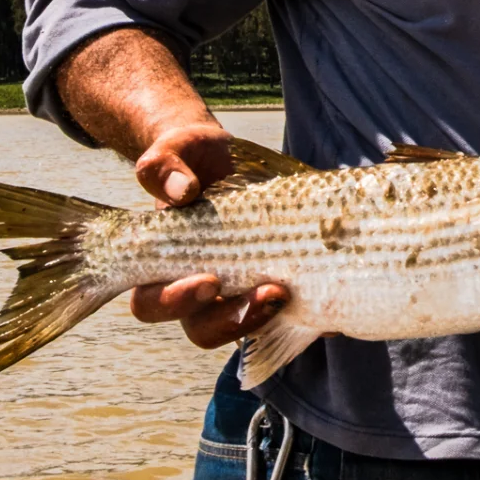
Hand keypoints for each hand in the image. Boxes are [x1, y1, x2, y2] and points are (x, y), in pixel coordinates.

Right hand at [127, 120, 289, 348]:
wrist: (223, 157)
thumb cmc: (190, 157)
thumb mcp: (174, 149)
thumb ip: (164, 166)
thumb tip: (182, 191)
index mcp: (157, 266)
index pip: (151, 303)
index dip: (176, 301)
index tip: (210, 280)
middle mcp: (193, 289)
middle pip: (202, 329)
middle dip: (233, 319)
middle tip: (268, 291)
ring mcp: (232, 293)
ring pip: (243, 329)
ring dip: (266, 318)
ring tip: (290, 292)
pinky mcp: (268, 288)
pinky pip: (284, 319)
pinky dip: (307, 317)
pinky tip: (327, 311)